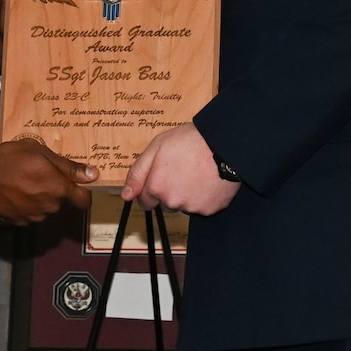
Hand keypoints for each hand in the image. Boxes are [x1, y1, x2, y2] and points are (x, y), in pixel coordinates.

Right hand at [0, 140, 96, 224]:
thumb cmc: (12, 159)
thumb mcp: (42, 153)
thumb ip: (69, 167)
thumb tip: (93, 175)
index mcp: (59, 189)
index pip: (83, 200)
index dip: (84, 193)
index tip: (80, 186)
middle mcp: (50, 207)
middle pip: (60, 201)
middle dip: (54, 189)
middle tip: (39, 173)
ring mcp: (33, 216)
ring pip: (44, 207)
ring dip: (39, 198)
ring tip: (22, 181)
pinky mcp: (18, 221)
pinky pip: (28, 213)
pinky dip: (25, 205)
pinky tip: (13, 192)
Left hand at [122, 123, 240, 216]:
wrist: (224, 144)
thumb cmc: (190, 141)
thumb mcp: (156, 147)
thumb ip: (138, 172)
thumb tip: (126, 195)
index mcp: (157, 187)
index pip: (145, 201)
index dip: (151, 187)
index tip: (160, 177)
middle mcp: (172, 202)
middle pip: (165, 204)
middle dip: (169, 191)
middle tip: (181, 170)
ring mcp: (192, 208)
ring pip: (183, 206)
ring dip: (187, 194)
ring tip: (196, 172)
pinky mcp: (211, 209)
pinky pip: (202, 207)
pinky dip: (204, 197)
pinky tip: (208, 179)